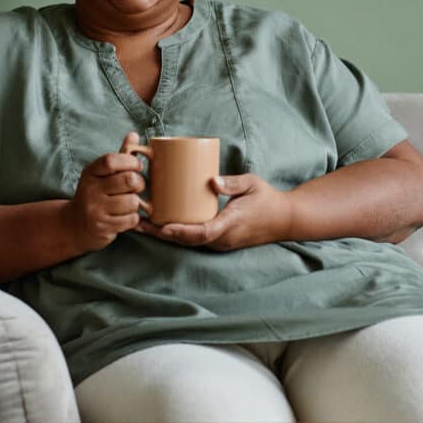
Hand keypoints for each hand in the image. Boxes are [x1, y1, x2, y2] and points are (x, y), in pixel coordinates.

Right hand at [67, 132, 145, 252]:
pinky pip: (130, 219)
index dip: (131, 161)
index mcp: (90, 172)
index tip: (138, 166)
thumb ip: (119, 156)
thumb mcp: (101, 174)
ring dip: (136, 203)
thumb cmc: (95, 194)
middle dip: (140, 183)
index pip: (112, 160)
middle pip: (129, 180)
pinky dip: (133, 218)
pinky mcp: (102, 227)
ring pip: (132, 202)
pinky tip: (124, 216)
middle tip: (137, 186)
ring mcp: (95, 210)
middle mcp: (90, 190)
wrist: (74, 225)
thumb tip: (134, 135)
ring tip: (128, 203)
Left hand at [137, 173, 293, 250]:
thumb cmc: (267, 198)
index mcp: (231, 224)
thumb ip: (232, 183)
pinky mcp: (219, 241)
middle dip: (163, 233)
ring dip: (166, 234)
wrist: (284, 220)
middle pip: (188, 240)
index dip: (181, 231)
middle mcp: (223, 238)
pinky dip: (177, 234)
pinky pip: (195, 240)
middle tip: (139, 222)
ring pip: (189, 242)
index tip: (162, 226)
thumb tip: (211, 181)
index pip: (202, 232)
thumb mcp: (252, 184)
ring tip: (142, 224)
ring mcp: (221, 242)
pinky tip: (161, 225)